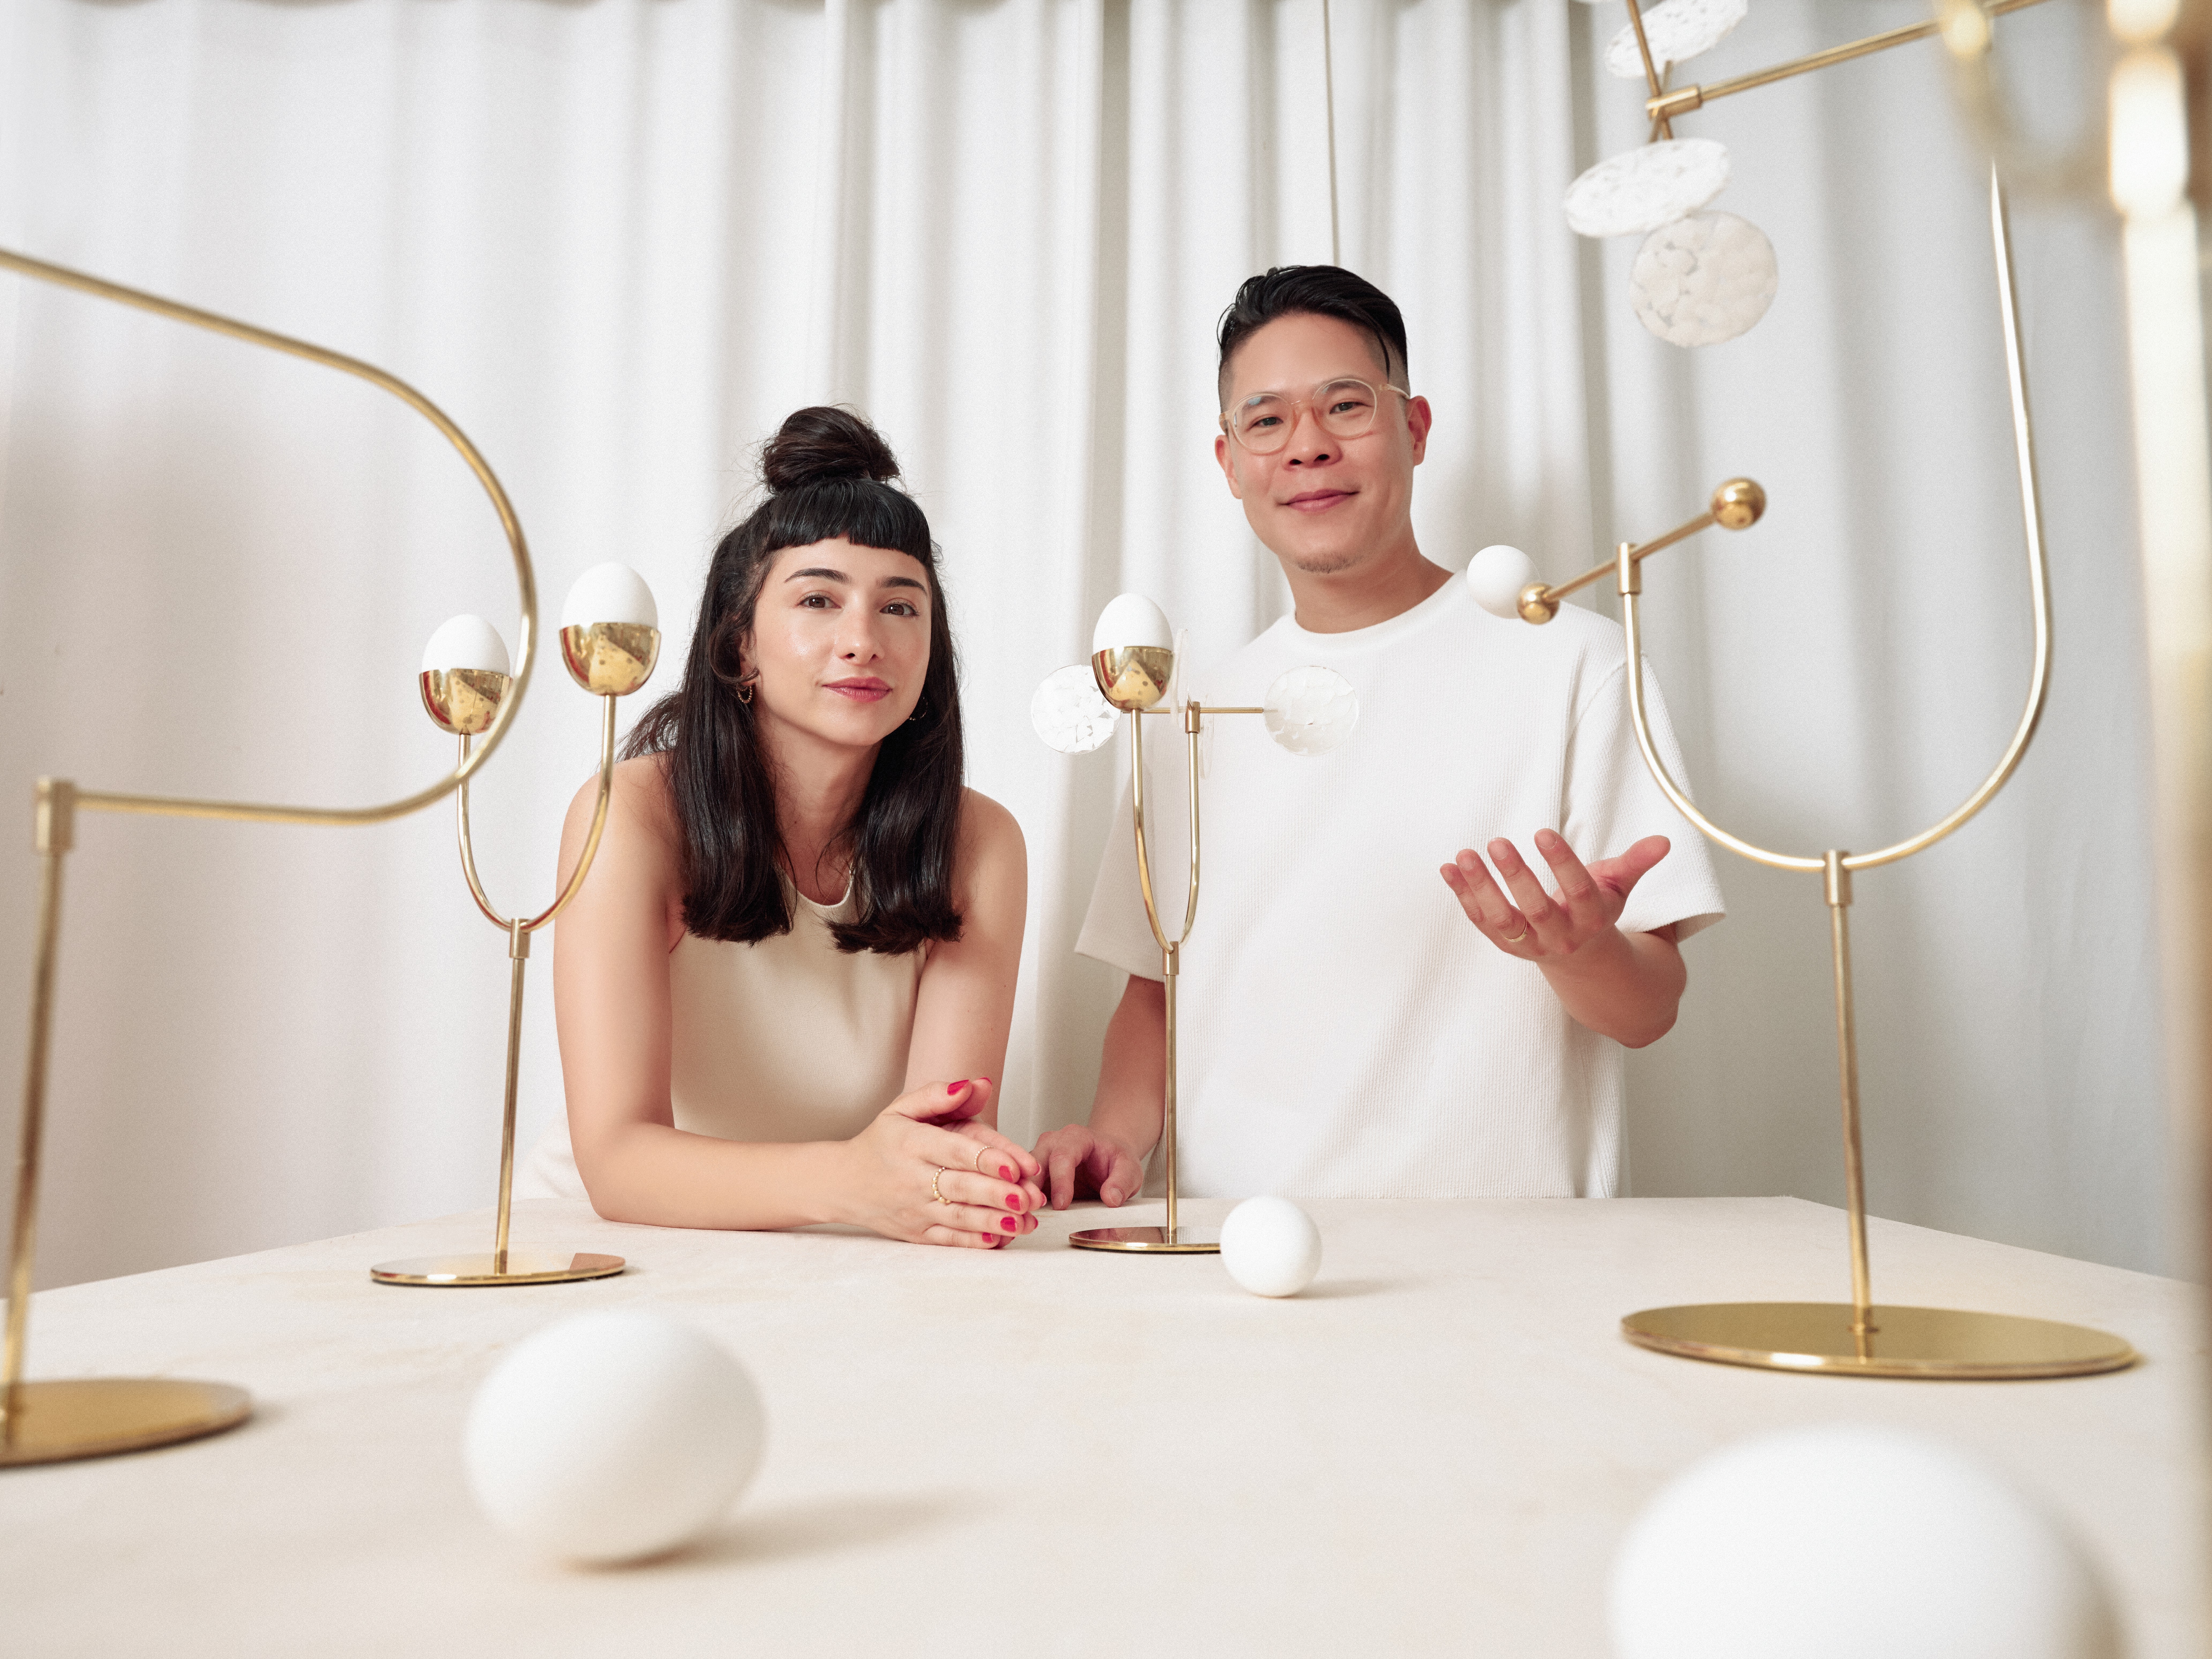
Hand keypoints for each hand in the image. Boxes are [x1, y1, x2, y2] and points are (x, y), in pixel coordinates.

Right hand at [841, 1079, 1044, 1248]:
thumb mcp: (901, 1109)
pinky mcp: (916, 1233)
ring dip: (995, 1220)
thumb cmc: (882, 1141)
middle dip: (997, 1194)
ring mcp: (914, 1210)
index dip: (986, 1158)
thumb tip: (977, 1084)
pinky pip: (948, 1240)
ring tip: (1026, 1221)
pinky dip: (974, 1241)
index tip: (1015, 1166)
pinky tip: (1000, 1238)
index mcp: (911, 1144)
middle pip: (961, 1188)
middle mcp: (912, 1179)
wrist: (843, 1182)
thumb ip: (939, 1095)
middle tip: (1029, 1197)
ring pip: (959, 1219)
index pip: (953, 1151)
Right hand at [1032, 1123, 1147, 1210]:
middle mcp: (1052, 1144)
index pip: (1063, 1156)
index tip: (1063, 1205)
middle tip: (1032, 1212)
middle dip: (1031, 1188)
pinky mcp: (1033, 1175)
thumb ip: (1122, 1182)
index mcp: (1076, 1137)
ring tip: (1023, 1218)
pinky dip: (1020, 1202)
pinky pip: (1021, 1187)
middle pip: (1034, 1164)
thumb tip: (1111, 1199)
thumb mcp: (1129, 1168)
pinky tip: (1021, 1218)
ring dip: (1022, 1196)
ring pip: (1022, 1175)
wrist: (1106, 1157)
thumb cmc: (1114, 1159)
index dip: (1060, 1181)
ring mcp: (1040, 1158)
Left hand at [1441, 830, 1669, 962]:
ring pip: (1502, 921)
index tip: (1543, 832)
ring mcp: (1530, 943)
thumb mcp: (1618, 887)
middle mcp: (1560, 935)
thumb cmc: (1597, 912)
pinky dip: (1463, 897)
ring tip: (1463, 855)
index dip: (1562, 863)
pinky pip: (1482, 922)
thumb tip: (1663, 841)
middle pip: (1536, 910)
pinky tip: (1448, 869)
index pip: (1578, 891)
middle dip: (1516, 877)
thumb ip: (1636, 863)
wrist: (1582, 958)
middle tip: (1497, 841)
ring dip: (1480, 889)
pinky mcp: (1506, 944)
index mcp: (1591, 919)